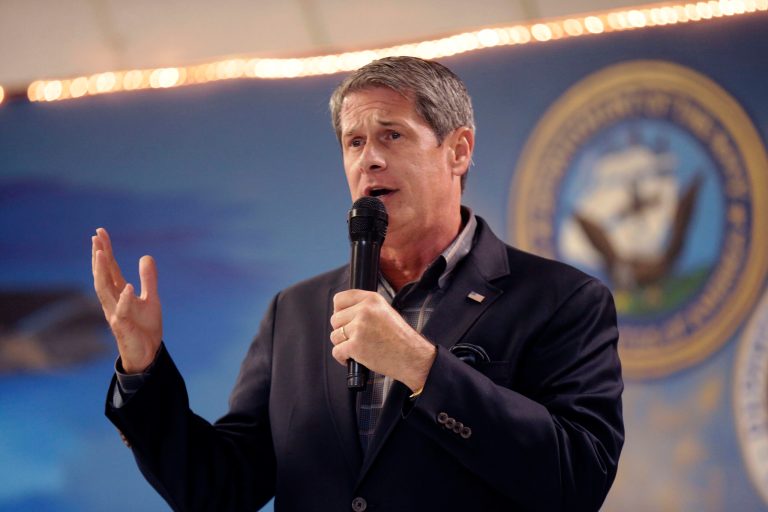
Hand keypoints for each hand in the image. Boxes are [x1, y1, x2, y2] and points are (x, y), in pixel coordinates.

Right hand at [92, 228, 161, 373]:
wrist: (147, 354)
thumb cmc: (144, 327)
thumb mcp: (151, 299)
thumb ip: (148, 279)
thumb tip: (146, 256)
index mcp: (119, 293)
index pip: (110, 269)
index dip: (105, 251)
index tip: (99, 232)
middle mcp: (112, 301)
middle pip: (103, 275)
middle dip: (99, 256)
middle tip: (96, 237)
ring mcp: (115, 313)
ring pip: (105, 291)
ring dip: (103, 272)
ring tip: (103, 253)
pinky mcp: (123, 327)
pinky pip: (122, 312)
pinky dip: (125, 299)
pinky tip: (128, 287)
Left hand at [329, 290, 435, 391]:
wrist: (412, 357)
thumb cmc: (401, 338)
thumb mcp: (386, 311)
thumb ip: (365, 308)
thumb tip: (343, 313)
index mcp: (372, 299)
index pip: (340, 299)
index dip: (339, 311)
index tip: (344, 319)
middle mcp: (364, 310)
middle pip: (335, 319)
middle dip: (342, 331)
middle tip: (356, 337)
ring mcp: (359, 328)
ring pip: (334, 336)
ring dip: (343, 344)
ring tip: (358, 347)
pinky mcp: (355, 346)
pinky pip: (336, 351)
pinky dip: (343, 358)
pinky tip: (354, 358)